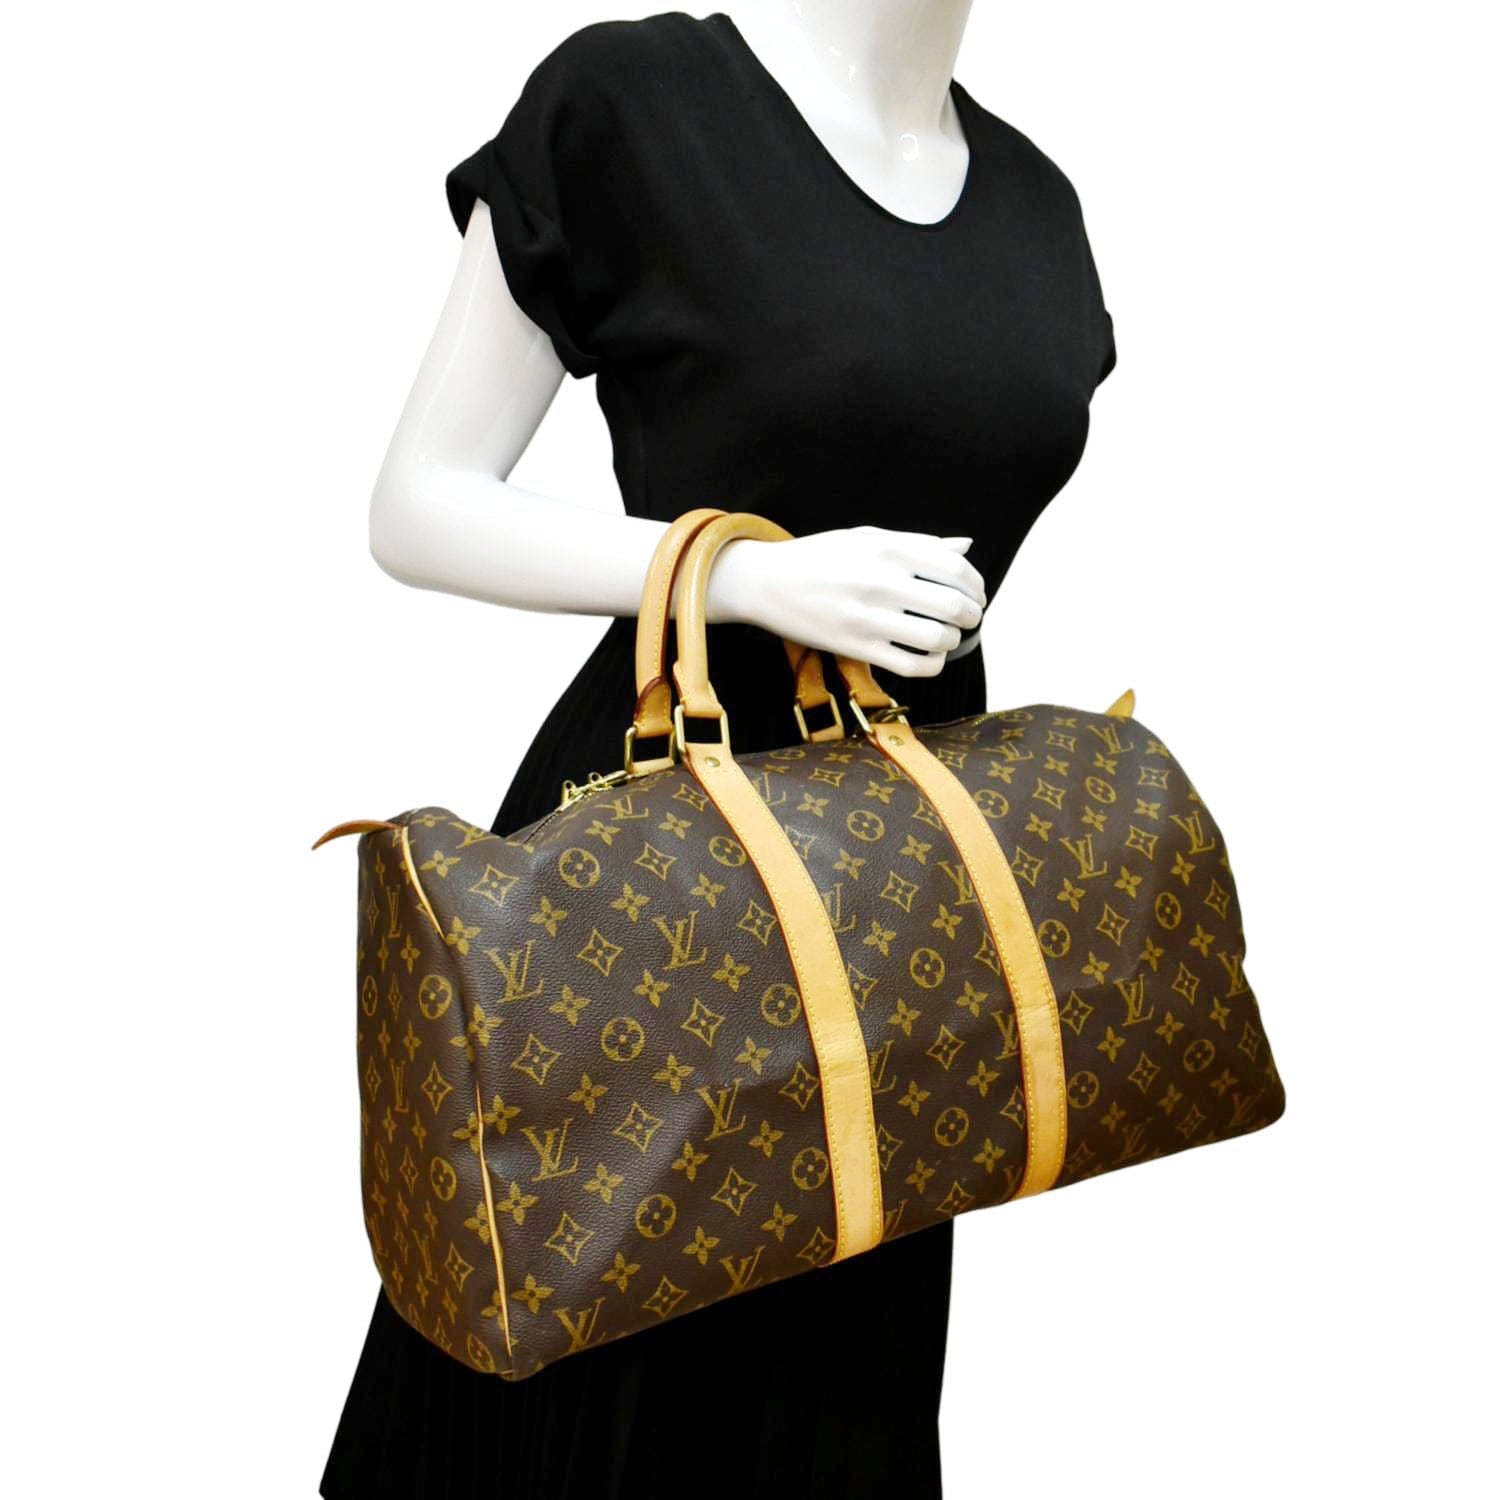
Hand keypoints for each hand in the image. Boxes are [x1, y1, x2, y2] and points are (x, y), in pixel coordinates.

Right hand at [702, 525, 986, 678]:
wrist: (765, 581)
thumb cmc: (819, 556)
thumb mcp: (866, 537)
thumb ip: (917, 542)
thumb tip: (966, 545)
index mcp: (888, 548)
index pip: (955, 567)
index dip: (975, 585)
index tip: (975, 595)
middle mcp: (880, 580)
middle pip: (952, 604)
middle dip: (971, 615)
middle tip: (968, 619)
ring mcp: (868, 616)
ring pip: (936, 638)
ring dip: (952, 640)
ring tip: (947, 637)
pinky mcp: (855, 647)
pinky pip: (911, 665)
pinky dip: (932, 665)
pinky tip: (930, 658)